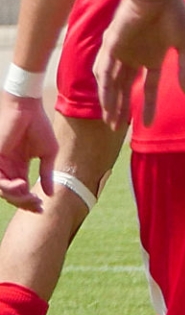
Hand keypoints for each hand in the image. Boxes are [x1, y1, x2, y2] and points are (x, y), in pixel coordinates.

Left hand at [0, 93, 56, 211]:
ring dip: (15, 197)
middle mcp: (6, 169)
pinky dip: (8, 187)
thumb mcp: (48, 153)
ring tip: (29, 194)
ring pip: (2, 191)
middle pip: (10, 195)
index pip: (20, 191)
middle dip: (23, 202)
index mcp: (17, 168)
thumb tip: (50, 193)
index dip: (29, 202)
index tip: (42, 207)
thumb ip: (47, 173)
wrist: (27, 108)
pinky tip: (22, 184)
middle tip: (37, 204)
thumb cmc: (39, 125)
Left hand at [95, 0, 184, 128]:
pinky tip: (106, 101)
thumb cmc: (174, 15)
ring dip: (111, 102)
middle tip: (118, 130)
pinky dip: (104, 86)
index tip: (149, 124)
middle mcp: (135, 58)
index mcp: (152, 57)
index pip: (149, 87)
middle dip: (122, 109)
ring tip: (111, 121)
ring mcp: (121, 53)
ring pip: (112, 83)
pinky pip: (104, 70)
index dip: (149, 105)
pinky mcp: (110, 46)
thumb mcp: (184, 45)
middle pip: (125, 89)